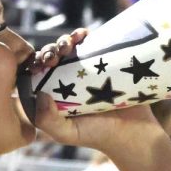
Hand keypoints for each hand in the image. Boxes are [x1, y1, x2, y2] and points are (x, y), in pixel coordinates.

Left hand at [30, 29, 159, 152]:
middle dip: (51, 50)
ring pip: (69, 48)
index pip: (37, 74)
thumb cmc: (98, 135)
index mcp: (53, 96)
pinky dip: (84, 35)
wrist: (134, 131)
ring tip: (71, 43)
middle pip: (52, 58)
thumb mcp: (66, 133)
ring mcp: (85, 72)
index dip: (36, 63)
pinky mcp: (103, 63)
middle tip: (58, 54)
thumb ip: (47, 120)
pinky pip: (91, 44)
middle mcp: (67, 81)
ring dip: (65, 40)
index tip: (43, 63)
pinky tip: (84, 34)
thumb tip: (41, 93)